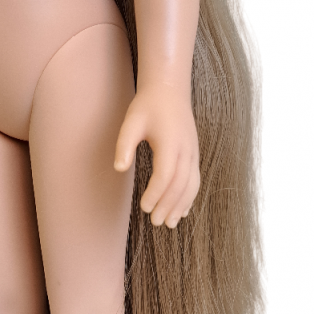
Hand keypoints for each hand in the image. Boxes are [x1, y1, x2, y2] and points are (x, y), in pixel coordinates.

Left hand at [114, 83, 199, 227]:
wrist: (169, 90)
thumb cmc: (147, 106)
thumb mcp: (131, 122)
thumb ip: (124, 145)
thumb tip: (119, 168)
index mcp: (170, 143)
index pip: (165, 175)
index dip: (155, 194)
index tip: (144, 207)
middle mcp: (186, 150)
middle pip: (180, 184)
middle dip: (168, 205)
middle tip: (155, 222)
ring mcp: (192, 153)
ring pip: (191, 185)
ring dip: (181, 206)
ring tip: (170, 223)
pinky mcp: (193, 154)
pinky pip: (195, 179)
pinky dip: (189, 197)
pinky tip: (182, 211)